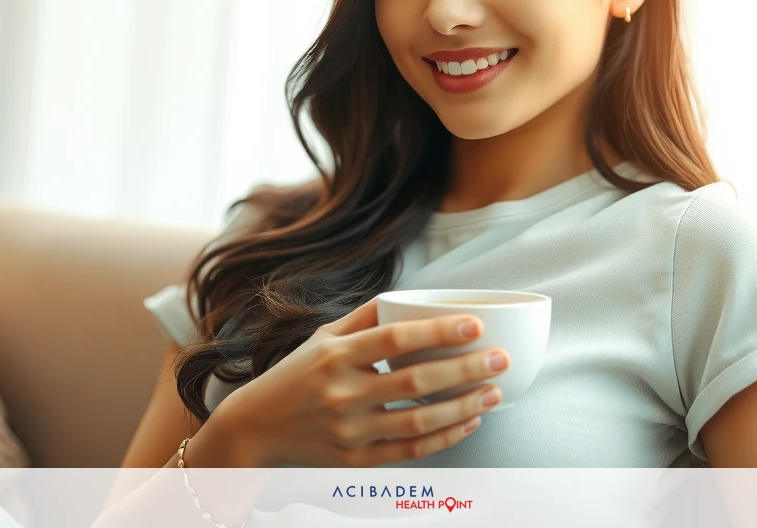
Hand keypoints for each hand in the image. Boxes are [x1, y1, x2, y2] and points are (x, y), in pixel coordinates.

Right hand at [210, 295, 509, 466]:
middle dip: (465, 370)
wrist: (255, 428)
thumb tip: (413, 297)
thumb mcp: (323, 336)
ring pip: (419, 422)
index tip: (475, 325)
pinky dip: (445, 438)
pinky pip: (410, 452)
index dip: (437, 332)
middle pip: (416, 382)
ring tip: (494, 392)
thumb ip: (366, 316)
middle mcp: (343, 393)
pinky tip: (469, 421)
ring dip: (463, 407)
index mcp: (336, 355)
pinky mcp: (355, 460)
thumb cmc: (296, 374)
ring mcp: (349, 431)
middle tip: (500, 359)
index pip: (394, 339)